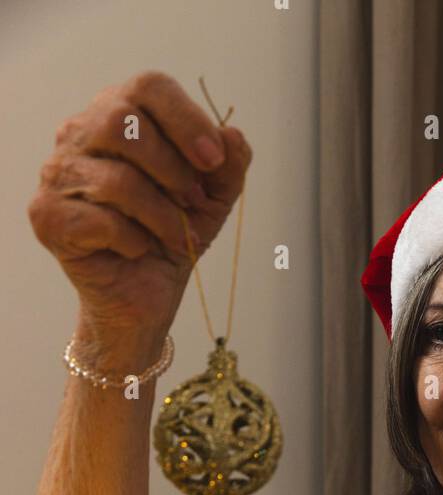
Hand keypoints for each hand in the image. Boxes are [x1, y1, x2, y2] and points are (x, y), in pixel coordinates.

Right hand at [28, 70, 251, 339]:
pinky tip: (138, 250)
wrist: (142, 297)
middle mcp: (78, 134)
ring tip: (177, 237)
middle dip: (171, 169)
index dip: (187, 120)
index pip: (148, 88)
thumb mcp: (212, 201)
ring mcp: (57, 174)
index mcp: (117, 114)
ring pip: (116, 180)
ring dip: (162, 215)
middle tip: (192, 204)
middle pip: (122, 122)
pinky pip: (100, 222)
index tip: (214, 160)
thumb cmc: (170, 236)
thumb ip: (228, 167)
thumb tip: (233, 136)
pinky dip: (133, 241)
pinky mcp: (47, 217)